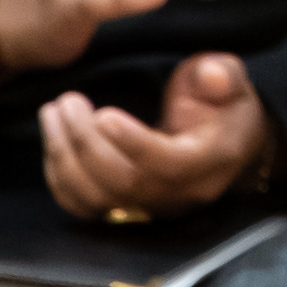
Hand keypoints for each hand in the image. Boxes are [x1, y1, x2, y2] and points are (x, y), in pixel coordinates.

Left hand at [41, 53, 274, 221]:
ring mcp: (148, 208)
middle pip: (123, 182)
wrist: (228, 146)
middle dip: (86, 143)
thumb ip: (224, 75)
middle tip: (67, 102)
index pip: (167, 162)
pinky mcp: (124, 211)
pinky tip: (54, 142)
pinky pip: (82, 205)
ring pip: (96, 197)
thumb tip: (211, 77)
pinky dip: (59, 177)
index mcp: (210, 160)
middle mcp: (178, 194)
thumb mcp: (233, 81)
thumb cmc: (226, 106)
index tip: (104, 114)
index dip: (133, 142)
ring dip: (65, 157)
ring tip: (53, 113)